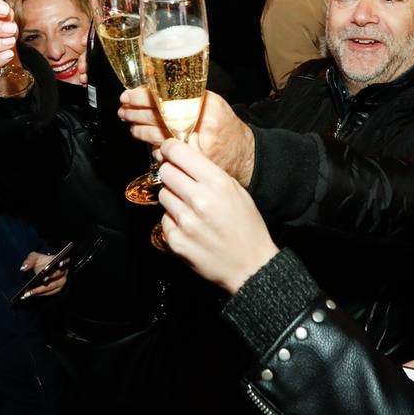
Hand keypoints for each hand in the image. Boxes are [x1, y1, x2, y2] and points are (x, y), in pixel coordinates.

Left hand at [18, 250, 68, 296]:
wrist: (43, 267)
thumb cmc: (41, 261)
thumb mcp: (34, 257)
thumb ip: (29, 260)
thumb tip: (23, 268)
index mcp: (60, 260)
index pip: (63, 261)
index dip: (61, 263)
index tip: (54, 266)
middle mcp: (63, 271)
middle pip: (56, 276)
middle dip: (46, 280)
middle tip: (34, 284)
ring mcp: (61, 281)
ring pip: (52, 287)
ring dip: (41, 290)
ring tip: (29, 292)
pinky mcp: (58, 289)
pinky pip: (50, 292)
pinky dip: (41, 293)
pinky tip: (32, 294)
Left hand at [118, 87, 256, 186]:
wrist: (244, 155)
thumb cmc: (227, 127)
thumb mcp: (214, 104)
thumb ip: (190, 97)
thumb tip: (154, 90)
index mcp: (206, 107)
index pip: (165, 98)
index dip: (142, 97)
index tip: (127, 96)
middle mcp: (201, 127)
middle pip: (158, 118)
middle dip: (136, 114)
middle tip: (124, 111)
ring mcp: (196, 149)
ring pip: (157, 138)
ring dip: (140, 131)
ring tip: (132, 125)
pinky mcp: (191, 166)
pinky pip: (166, 158)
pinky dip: (155, 149)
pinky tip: (148, 143)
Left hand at [155, 139, 277, 293]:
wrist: (250, 265)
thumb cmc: (246, 227)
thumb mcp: (236, 191)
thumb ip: (210, 173)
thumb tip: (185, 157)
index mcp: (217, 182)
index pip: (178, 152)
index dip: (170, 149)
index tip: (169, 151)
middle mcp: (199, 199)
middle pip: (165, 171)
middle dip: (171, 173)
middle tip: (181, 181)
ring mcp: (186, 221)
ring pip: (163, 195)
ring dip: (173, 198)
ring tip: (191, 209)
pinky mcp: (176, 240)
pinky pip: (164, 219)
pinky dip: (174, 221)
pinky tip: (191, 227)